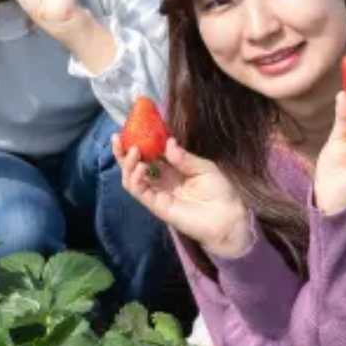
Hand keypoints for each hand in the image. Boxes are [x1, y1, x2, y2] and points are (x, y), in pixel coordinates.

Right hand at [113, 135, 253, 258]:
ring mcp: (156, 193)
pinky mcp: (156, 205)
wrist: (228, 218)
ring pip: (130, 178)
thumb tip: (168, 142)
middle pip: (133, 165)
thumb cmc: (220, 192)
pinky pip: (138, 191)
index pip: (148, 154)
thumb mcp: (204, 168)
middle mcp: (160, 180)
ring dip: (127, 163)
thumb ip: (184, 158)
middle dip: (122, 152)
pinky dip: (135, 178)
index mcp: (171, 169)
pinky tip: (141, 166)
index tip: (132, 127)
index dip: (138, 142)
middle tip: (117, 137)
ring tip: (133, 150)